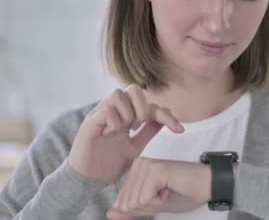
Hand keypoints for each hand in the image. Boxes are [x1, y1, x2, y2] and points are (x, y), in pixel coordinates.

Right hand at [68, 84, 184, 183]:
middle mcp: (113, 110)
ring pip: (119, 95)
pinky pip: (107, 110)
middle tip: (138, 127)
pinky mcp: (90, 122)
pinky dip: (114, 121)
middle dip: (143, 109)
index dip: (166, 114)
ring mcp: (100, 114)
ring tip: (123, 130)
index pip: (149, 103)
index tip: (180, 130)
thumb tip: (166, 116)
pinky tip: (110, 134)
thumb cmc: (108, 163)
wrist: (88, 180)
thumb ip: (148, 131)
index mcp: (125, 115)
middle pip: (134, 89)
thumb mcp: (136, 147)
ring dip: (127, 114)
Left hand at [106, 157, 211, 218]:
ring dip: (154, 204)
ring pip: (135, 202)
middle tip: (165, 194)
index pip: (123, 201)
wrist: (207, 185)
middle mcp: (139, 164)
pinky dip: (159, 201)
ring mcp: (146, 165)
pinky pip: (145, 199)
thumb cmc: (185, 193)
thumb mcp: (153, 206)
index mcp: (137, 170)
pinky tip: (170, 189)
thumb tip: (109, 214)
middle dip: (147, 207)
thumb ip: (131, 210)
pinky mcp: (155, 170)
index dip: (142, 208)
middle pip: (128, 202)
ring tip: (168, 191)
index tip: (160, 197)